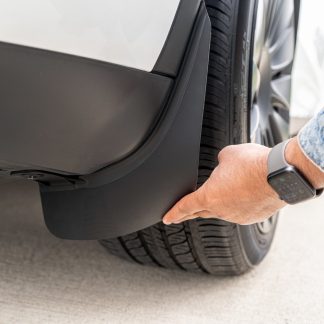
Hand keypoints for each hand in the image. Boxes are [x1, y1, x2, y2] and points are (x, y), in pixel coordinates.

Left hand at [163, 143, 285, 224]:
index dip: (173, 213)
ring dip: (220, 203)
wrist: (280, 174)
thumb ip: (219, 163)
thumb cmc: (253, 164)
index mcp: (209, 196)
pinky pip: (238, 212)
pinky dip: (237, 205)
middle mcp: (221, 210)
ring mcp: (237, 216)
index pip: (184, 206)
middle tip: (181, 215)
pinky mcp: (252, 217)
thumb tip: (223, 166)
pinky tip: (243, 195)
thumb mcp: (227, 155)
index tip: (166, 219)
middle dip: (189, 213)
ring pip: (222, 211)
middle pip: (200, 212)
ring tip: (226, 191)